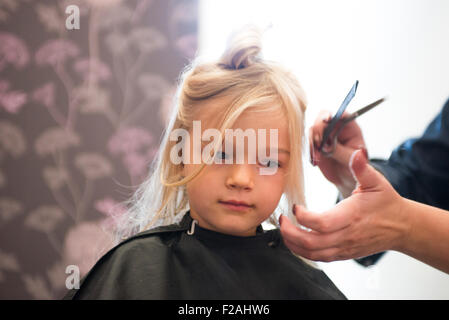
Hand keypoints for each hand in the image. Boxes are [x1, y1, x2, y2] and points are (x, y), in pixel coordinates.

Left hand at [280, 149, 409, 261]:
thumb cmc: (386, 202)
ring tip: (284, 229)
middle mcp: (346, 236)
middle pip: (310, 242)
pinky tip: (293, 239)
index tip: (295, 206)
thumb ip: (362, 168)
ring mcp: (344, 248)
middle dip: (289, 232)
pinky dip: (302, 251)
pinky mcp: (343, 254)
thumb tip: (357, 153)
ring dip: (292, 243)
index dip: (303, 217)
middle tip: (281, 219)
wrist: (401, 227)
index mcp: (351, 217)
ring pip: (312, 253)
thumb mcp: (376, 181)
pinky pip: (318, 257)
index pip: (320, 224)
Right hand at [309, 110, 366, 197]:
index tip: (327, 120)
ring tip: (318, 156)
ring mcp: (325, 135)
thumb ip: (341, 152)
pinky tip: (315, 162)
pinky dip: (309, 151)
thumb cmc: (356, 167)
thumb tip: (327, 147)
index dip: (335, 115)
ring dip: (312, 141)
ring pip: (313, 129)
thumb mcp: (353, 160)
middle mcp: (336, 128)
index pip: (343, 115)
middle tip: (318, 142)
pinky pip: (308, 142)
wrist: (347, 177)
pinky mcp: (316, 144)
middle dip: (318, 128)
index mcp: (350, 128)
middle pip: (323, 117)